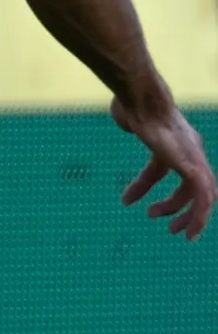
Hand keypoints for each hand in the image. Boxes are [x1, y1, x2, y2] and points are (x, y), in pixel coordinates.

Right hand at [113, 95, 215, 238]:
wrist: (142, 102)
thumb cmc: (133, 105)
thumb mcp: (130, 121)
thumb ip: (132, 124)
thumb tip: (126, 123)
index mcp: (178, 142)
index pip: (172, 171)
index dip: (155, 190)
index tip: (134, 204)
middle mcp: (193, 151)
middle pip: (195, 186)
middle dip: (182, 207)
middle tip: (168, 226)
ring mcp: (195, 159)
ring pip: (206, 195)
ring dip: (193, 217)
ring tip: (174, 231)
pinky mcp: (194, 168)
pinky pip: (204, 198)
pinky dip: (199, 216)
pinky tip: (189, 231)